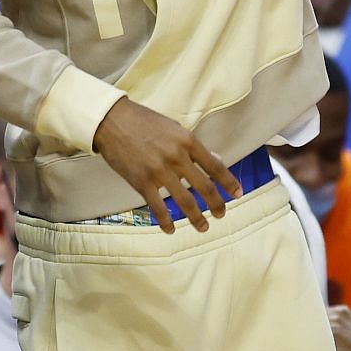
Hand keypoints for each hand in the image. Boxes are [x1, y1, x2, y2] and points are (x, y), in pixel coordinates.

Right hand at [90, 97, 240, 233]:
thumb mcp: (173, 127)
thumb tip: (216, 160)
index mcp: (187, 141)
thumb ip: (193, 146)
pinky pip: (158, 207)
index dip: (229, 182)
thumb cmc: (143, 121)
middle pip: (204, 187)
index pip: (215, 166)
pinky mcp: (142, 182)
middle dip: (216, 204)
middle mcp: (177, 157)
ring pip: (185, 201)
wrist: (112, 121)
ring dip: (196, 218)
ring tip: (203, 227)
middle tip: (221, 214)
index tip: (238, 194)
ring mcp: (159, 171)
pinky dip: (166, 221)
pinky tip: (170, 229)